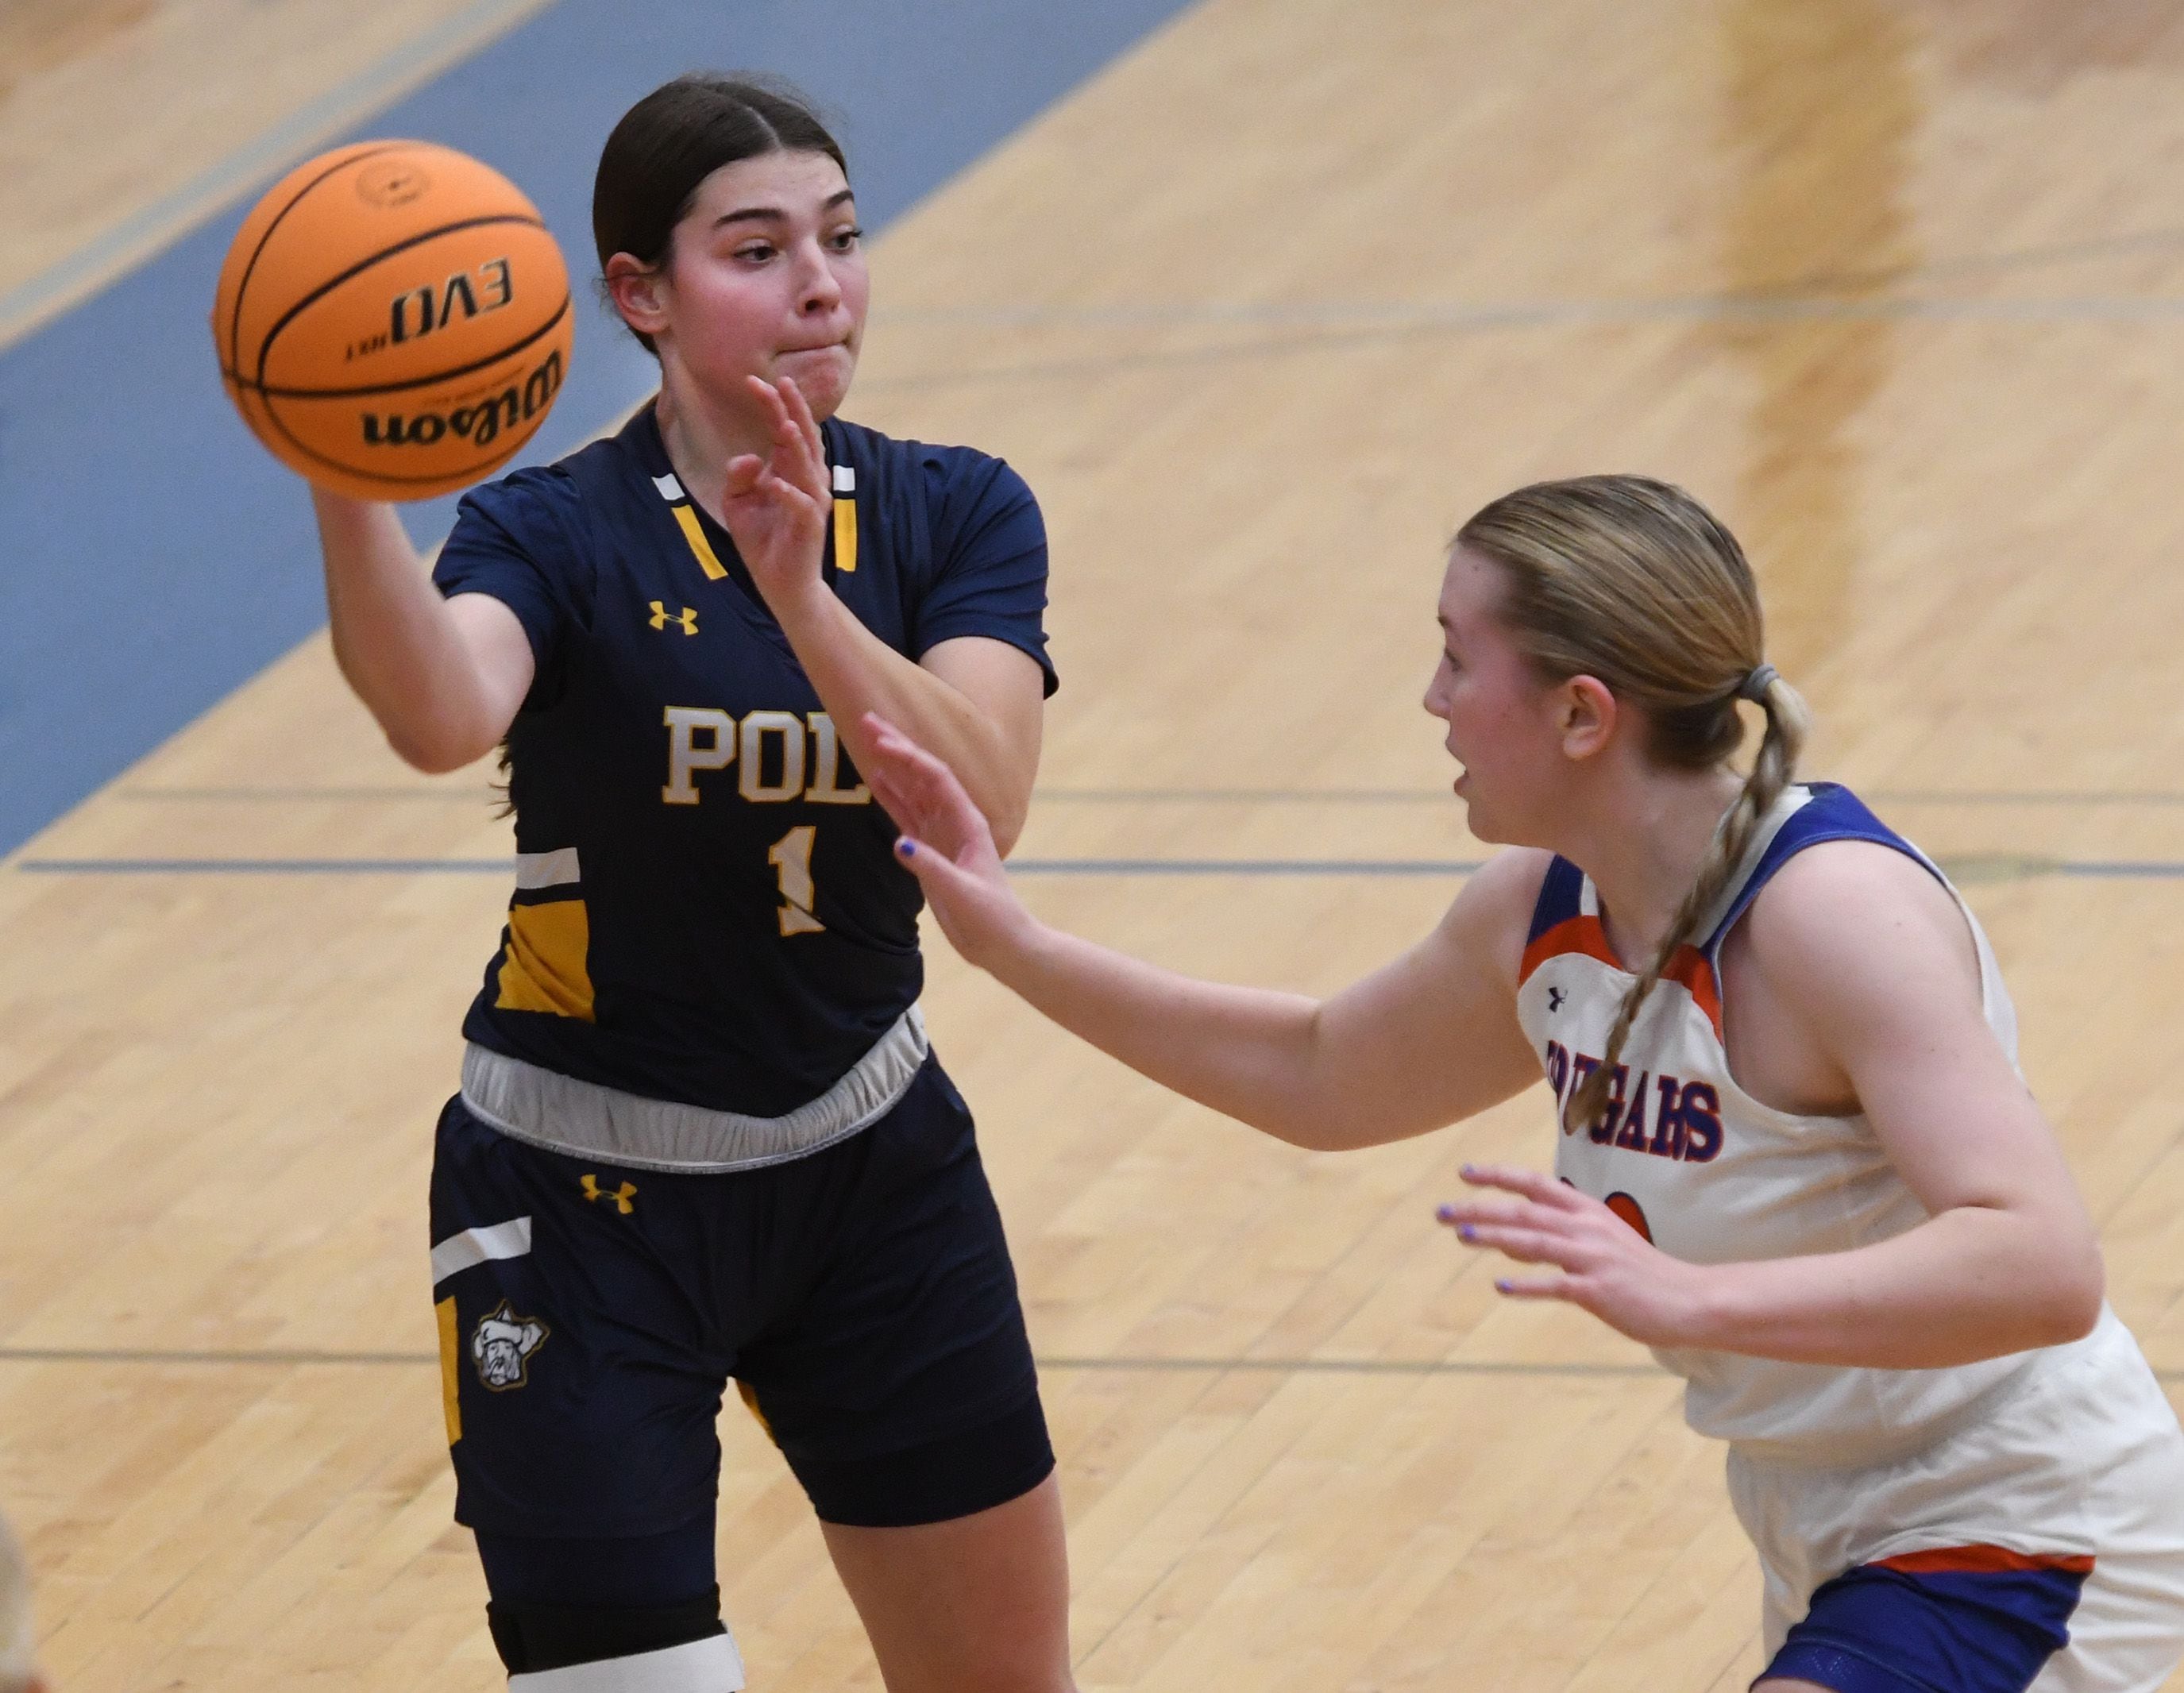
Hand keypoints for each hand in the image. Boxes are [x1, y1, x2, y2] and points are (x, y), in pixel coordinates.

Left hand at [720, 375, 829, 611]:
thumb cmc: (763, 540)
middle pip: (803, 437)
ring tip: (783, 424)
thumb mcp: (738, 504)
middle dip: (791, 410)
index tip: (753, 381)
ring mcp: (812, 502)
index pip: (784, 428)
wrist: (781, 583)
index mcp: (790, 469)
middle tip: (778, 383)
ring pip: (807, 466)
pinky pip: (800, 505)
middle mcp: (807, 479)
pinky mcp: (810, 526)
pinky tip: (772, 481)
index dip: (772, 404)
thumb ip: (738, 478)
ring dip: (796, 445)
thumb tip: (746, 457)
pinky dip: (787, 493)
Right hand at [861, 713, 1040, 969]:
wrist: (1002, 943)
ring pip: (912, 789)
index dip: (909, 756)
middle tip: (866, 719)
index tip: (881, 741)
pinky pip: (907, 814)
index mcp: (968, 822)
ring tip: (867, 737)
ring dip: (891, 763)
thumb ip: (931, 868)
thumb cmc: (992, 918)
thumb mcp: (963, 894)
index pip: (936, 778)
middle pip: (922, 773)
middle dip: (897, 745)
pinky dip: (891, 794)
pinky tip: (876, 777)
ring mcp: (941, 832)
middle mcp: (955, 820)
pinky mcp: (930, 849)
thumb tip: (899, 844)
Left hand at [1436, 1164, 1714, 1348]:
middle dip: (1480, 1210)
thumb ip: (1555, 1236)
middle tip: (1441, 1211)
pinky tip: (1502, 1287)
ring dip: (1494, 1237)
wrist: (1692, 1301)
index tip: (1464, 1172)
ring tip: (1460, 1236)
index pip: (1535, 1184)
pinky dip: (1529, 1285)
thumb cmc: (1640, 1273)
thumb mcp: (1599, 1242)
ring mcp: (1593, 1259)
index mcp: (1588, 1211)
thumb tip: (1505, 1238)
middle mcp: (1587, 1228)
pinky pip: (1558, 1285)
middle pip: (1524, 1212)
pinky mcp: (1600, 1291)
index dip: (1499, 1176)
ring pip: (1535, 1242)